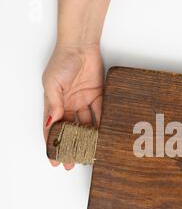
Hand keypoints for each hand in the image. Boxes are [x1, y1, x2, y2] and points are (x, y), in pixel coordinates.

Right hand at [42, 44, 103, 169]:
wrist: (81, 46)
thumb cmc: (62, 61)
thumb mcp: (52, 84)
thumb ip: (53, 104)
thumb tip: (52, 123)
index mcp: (54, 103)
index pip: (52, 128)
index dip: (52, 144)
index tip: (54, 159)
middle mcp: (68, 105)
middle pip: (69, 130)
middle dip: (70, 146)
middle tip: (72, 162)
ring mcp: (83, 101)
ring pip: (85, 125)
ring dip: (87, 139)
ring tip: (90, 152)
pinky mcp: (97, 97)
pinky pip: (100, 114)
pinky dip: (101, 125)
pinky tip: (103, 137)